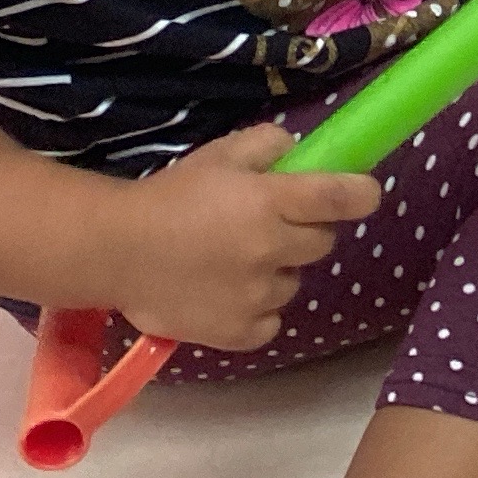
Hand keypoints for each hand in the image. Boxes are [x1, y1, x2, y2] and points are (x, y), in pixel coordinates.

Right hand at [114, 120, 378, 349]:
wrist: (115, 251)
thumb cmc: (170, 196)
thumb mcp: (221, 153)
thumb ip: (269, 144)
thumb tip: (301, 155)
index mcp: (270, 202)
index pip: (343, 197)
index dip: (362, 194)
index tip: (362, 194)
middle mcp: (271, 249)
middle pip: (323, 242)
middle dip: (305, 232)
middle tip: (269, 226)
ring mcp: (256, 296)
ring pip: (294, 283)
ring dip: (277, 272)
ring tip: (234, 262)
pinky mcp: (238, 333)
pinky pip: (271, 321)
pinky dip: (257, 311)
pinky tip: (228, 295)